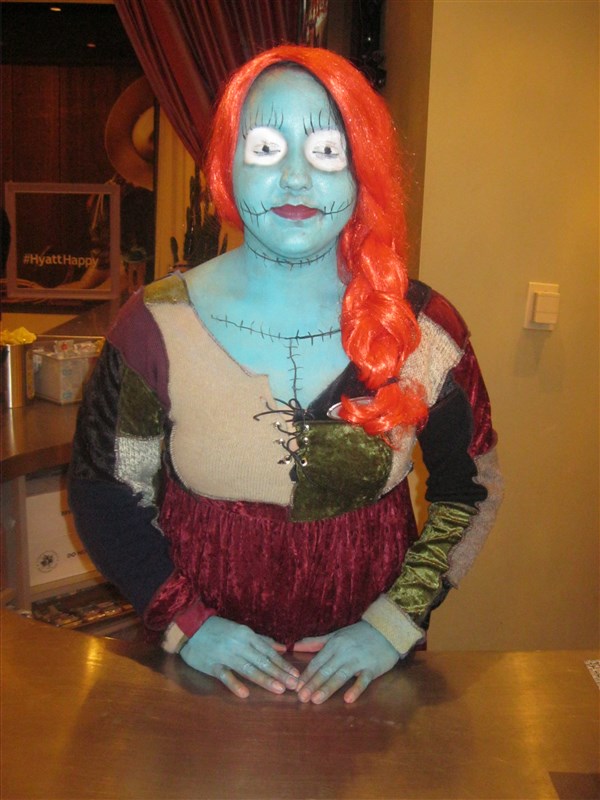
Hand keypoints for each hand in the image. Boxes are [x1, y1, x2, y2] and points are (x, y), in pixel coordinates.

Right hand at [180, 616, 299, 697]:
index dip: (283, 664)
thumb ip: (261, 640)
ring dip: (265, 679)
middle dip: (280, 674)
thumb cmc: (217, 629)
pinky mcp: (212, 665)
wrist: (189, 628)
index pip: (269, 652)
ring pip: (249, 669)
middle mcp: (239, 644)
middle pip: (262, 661)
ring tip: (279, 689)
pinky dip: (235, 684)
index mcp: (247, 635)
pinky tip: (245, 694)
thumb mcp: (240, 630)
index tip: (295, 675)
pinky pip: (225, 676)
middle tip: (294, 686)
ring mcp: (226, 655)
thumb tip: (280, 647)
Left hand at [295, 621, 399, 703]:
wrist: (386, 630)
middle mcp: (344, 651)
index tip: (295, 688)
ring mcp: (358, 660)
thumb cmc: (359, 634)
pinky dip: (355, 689)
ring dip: (327, 688)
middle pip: (326, 670)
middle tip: (301, 698)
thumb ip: (316, 642)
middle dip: (312, 684)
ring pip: (340, 675)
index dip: (306, 675)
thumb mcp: (336, 635)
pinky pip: (363, 680)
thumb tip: (295, 645)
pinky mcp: (372, 667)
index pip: (317, 662)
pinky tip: (347, 699)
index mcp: (334, 644)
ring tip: (315, 700)